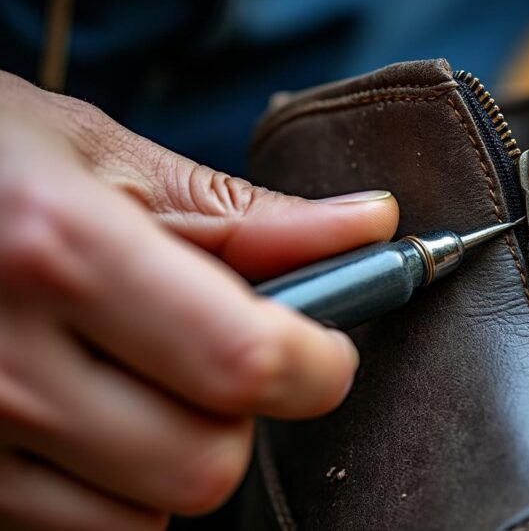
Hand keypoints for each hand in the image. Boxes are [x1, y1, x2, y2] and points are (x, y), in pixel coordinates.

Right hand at [0, 72, 397, 528]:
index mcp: (59, 252)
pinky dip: (116, 488)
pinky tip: (93, 416)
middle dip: (243, 416)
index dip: (315, 366)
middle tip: (225, 359)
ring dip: (177, 457)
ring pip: (147, 519)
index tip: (326, 351)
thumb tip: (368, 228)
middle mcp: (3, 363)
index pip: (241, 363)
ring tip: (141, 380)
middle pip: (203, 464)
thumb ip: (246, 213)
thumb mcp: (103, 157)